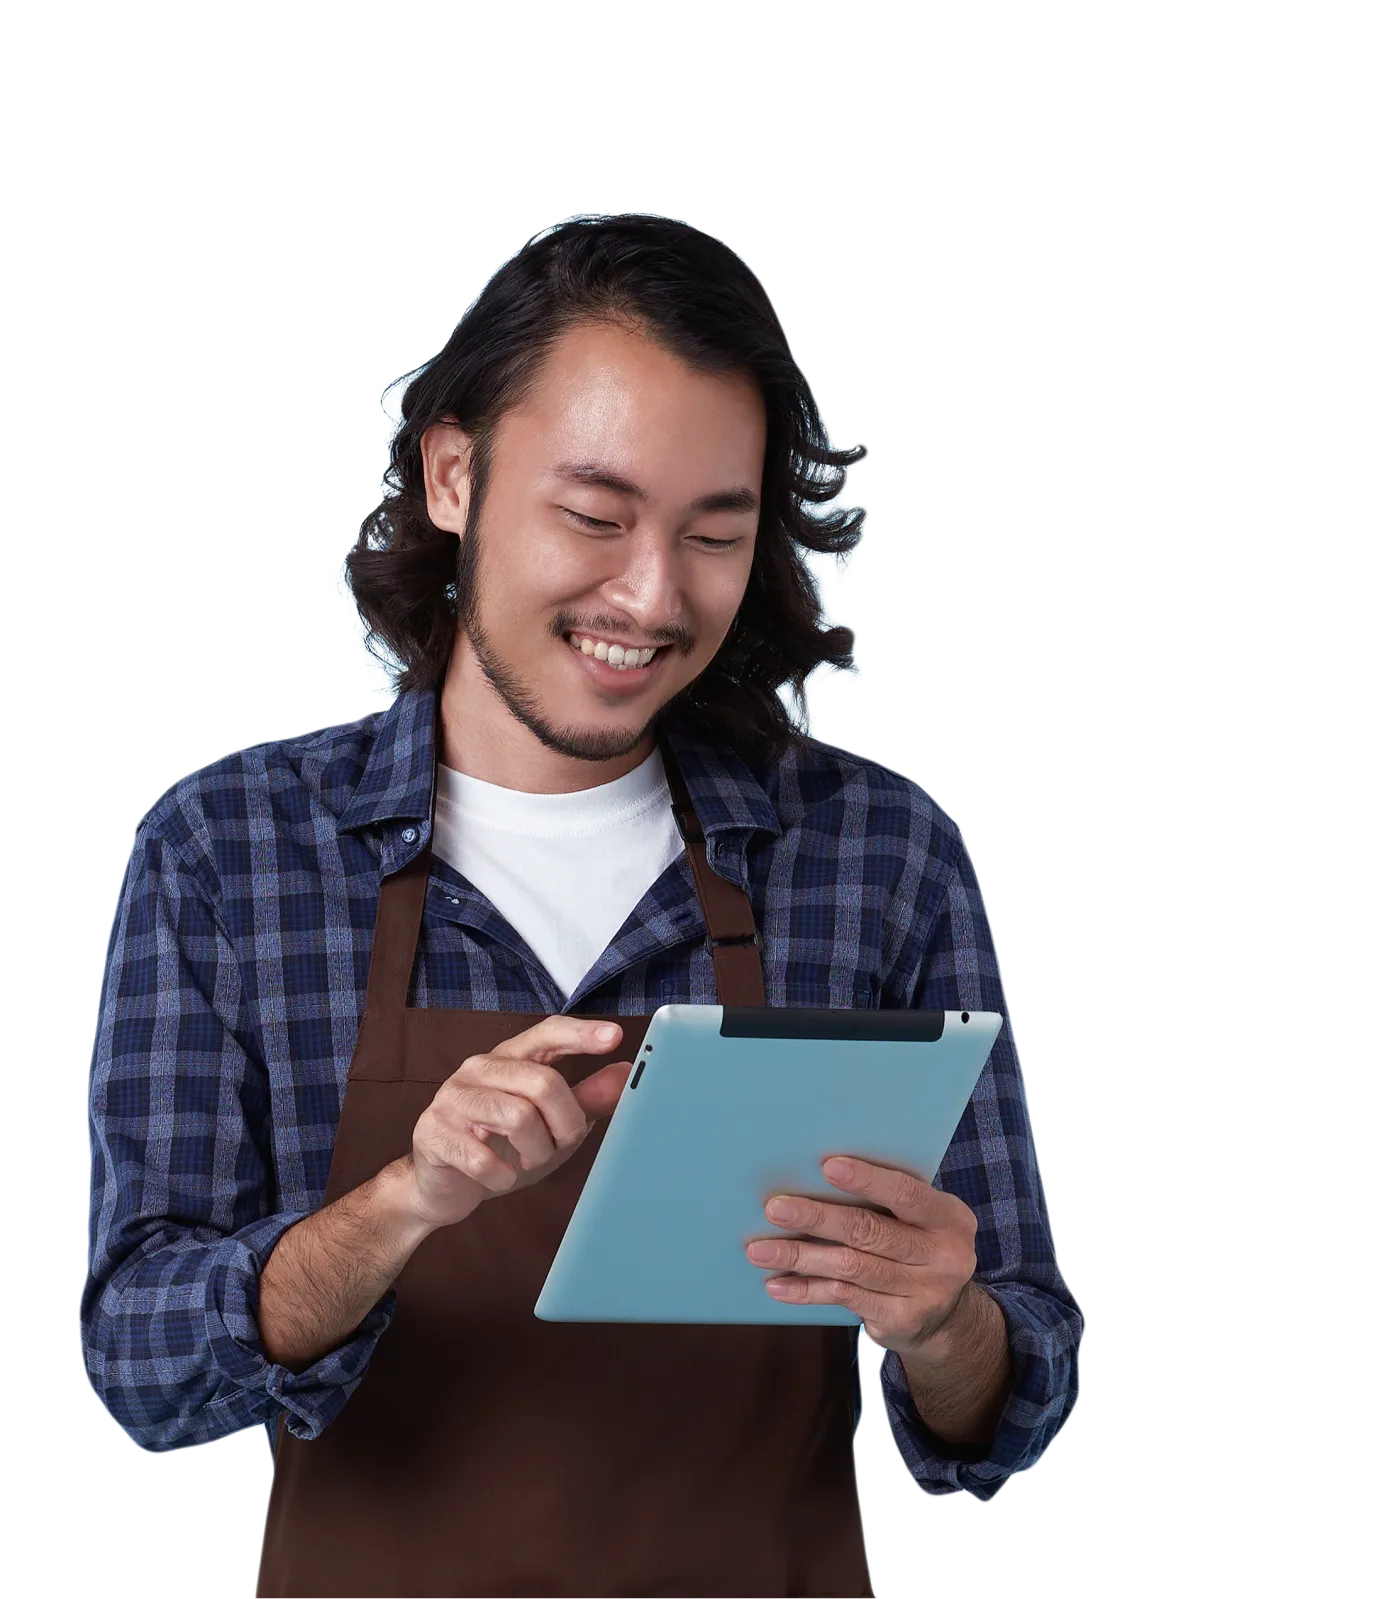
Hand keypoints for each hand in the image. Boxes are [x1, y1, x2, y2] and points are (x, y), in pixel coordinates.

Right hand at [404, 1016, 632, 1230]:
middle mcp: (479, 1068)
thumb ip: (585, 1098)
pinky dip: (502, 1177)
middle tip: (559, 1145)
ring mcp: (452, 1097)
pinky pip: (483, 1158)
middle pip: (543, 1083)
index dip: (581, 1034)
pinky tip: (499, 1176)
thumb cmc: (500, 1147)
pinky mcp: (433, 1132)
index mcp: (509, 1058)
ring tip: (527, 1161)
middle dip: (564, 1124)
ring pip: (518, 1117)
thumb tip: (625, 1073)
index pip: (547, 1033)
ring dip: (535, 1152)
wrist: (439, 1186)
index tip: (615, 1037)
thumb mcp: (550, 1124)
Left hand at [744, 1156, 977, 1355]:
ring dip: (801, 1256)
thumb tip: (814, 1176)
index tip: (828, 1167)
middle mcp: (944, 1256)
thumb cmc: (918, 1248)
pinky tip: (778, 1284)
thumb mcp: (921, 1221)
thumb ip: (887, 1203)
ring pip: (851, 1267)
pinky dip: (807, 1289)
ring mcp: (924, 1293)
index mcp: (950, 1218)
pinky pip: (844, 1298)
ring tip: (760, 1250)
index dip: (867, 1180)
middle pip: (870, 1231)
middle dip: (818, 1217)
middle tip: (775, 1208)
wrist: (946, 1320)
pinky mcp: (899, 1320)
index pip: (907, 1194)